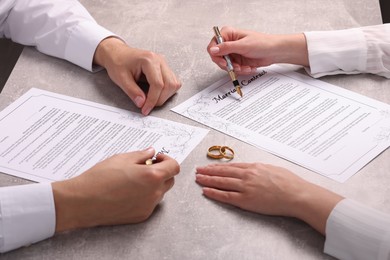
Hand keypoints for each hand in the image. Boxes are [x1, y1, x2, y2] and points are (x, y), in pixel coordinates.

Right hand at [52, 147, 179, 231]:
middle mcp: (154, 193)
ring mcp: (148, 206)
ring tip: (132, 180)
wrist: (82, 202)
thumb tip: (151, 152)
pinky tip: (127, 192)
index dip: (167, 160)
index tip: (157, 158)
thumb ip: (141, 155)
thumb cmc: (99, 178)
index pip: (174, 167)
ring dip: (153, 184)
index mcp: (152, 176)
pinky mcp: (141, 216)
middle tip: (144, 167)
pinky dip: (144, 196)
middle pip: (169, 180)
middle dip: (161, 172)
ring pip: (159, 192)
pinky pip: (149, 203)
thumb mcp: (121, 159)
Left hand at [94, 37, 181, 114]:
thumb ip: (132, 92)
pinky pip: (173, 82)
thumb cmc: (118, 62)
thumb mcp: (121, 78)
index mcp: (149, 60)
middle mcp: (159, 60)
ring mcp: (164, 63)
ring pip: (174, 84)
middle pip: (169, 84)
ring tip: (151, 99)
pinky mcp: (165, 68)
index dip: (153, 100)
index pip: (158, 84)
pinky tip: (156, 93)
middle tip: (148, 106)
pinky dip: (167, 91)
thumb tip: (142, 103)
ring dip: (165, 96)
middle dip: (160, 99)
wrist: (117, 53)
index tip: (145, 109)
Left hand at [195, 162, 342, 234]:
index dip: (217, 167)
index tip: (209, 166)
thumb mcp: (272, 169)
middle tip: (198, 171)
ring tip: (198, 179)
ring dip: (208, 180)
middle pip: (222, 172)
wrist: (296, 194)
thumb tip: (251, 169)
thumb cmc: (288, 182)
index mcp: (253, 167)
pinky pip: (226, 196)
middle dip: (208, 171)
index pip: (230, 166)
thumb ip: (258, 169)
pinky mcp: (246, 200)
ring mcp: (245, 187)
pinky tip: (206, 191)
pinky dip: (214, 193)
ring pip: (221, 182)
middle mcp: (246, 175)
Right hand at [207, 27, 308, 73]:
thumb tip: (213, 49)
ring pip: (226, 65)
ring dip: (237, 69)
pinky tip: (250, 67)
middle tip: (236, 67)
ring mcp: (233, 52)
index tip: (224, 61)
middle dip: (228, 65)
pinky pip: (234, 69)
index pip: (213, 45)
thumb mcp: (243, 45)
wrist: (275, 52)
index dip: (216, 55)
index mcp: (228, 34)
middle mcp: (229, 43)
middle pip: (218, 58)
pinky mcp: (238, 61)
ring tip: (246, 67)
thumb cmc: (263, 43)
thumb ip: (226, 48)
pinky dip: (241, 70)